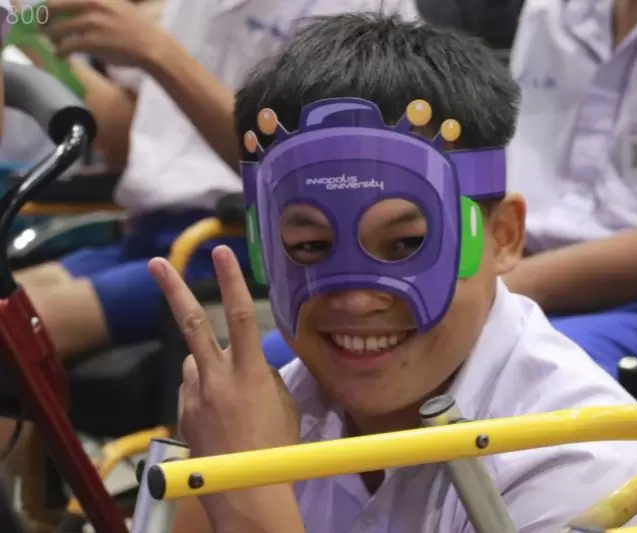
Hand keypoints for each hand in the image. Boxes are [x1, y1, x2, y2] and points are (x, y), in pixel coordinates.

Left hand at [43, 0, 169, 66]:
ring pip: (58, 28)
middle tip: (43, 27)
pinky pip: (67, 45)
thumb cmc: (139, 29)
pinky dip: (60, 51)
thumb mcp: (118, 7)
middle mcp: (92, 5)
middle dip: (44, 18)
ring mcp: (92, 23)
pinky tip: (60, 55)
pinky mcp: (92, 42)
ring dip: (52, 37)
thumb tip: (80, 11)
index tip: (49, 13)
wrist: (154, 46)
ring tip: (54, 43)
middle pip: (54, 7)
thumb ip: (98, 6)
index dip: (51, 5)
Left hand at [148, 246, 299, 458]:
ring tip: (227, 396)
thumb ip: (265, 375)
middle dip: (173, 289)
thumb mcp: (284, 403)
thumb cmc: (276, 446)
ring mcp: (194, 395)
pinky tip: (218, 415)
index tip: (222, 252)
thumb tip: (251, 364)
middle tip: (157, 263)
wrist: (246, 488)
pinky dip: (203, 391)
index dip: (232, 280)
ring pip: (193, 360)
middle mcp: (216, 377)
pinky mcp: (182, 412)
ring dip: (207, 365)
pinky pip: (191, 388)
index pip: (241, 315)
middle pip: (191, 323)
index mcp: (249, 372)